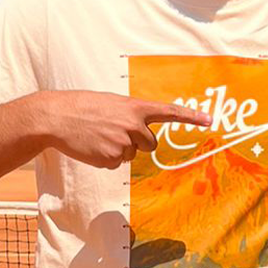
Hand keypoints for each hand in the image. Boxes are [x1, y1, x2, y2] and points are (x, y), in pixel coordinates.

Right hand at [44, 91, 209, 168]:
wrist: (57, 117)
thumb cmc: (82, 107)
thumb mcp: (111, 104)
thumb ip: (130, 115)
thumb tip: (138, 132)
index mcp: (135, 107)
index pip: (169, 111)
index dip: (191, 116)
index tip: (211, 120)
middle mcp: (134, 125)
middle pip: (149, 144)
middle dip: (135, 142)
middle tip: (112, 132)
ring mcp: (124, 142)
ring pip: (131, 154)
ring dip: (117, 149)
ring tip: (98, 136)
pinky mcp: (112, 158)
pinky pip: (116, 163)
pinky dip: (105, 158)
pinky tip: (92, 146)